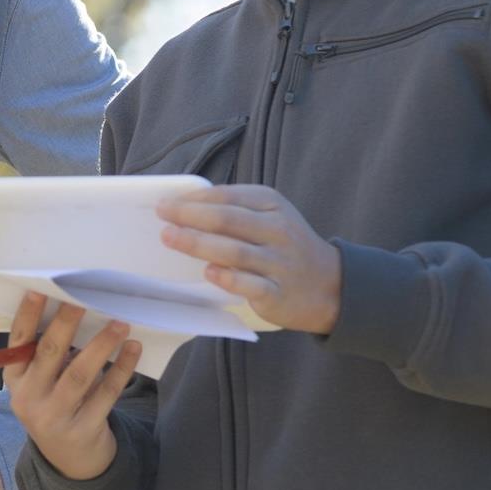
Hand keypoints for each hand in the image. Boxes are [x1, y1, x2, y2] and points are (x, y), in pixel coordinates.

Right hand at [4, 294, 140, 481]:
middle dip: (66, 324)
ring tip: (120, 323)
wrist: (70, 459)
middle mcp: (29, 399)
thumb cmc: (56, 405)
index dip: (27, 316)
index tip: (40, 291)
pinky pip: (105, 394)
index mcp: (14, 380)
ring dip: (101, 345)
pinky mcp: (83, 430)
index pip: (17, 343)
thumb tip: (79, 312)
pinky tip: (133, 350)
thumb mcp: (40, 385)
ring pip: (80, 374)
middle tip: (83, 299)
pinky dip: (121, 370)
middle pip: (49, 354)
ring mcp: (55, 417)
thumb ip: (50, 357)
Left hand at [157, 184, 343, 333]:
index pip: (228, 197)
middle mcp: (277, 230)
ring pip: (235, 251)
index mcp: (272, 204)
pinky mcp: (277, 292)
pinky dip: (228, 278)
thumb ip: (233, 209)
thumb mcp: (269, 215)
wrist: (329, 285)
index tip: (165, 203)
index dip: (194, 199)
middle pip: (227, 220)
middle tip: (161, 216)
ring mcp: (279, 262)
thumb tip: (183, 205)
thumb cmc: (283, 245)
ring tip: (170, 238)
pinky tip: (208, 273)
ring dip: (198, 244)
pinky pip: (250, 284)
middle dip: (190, 216)